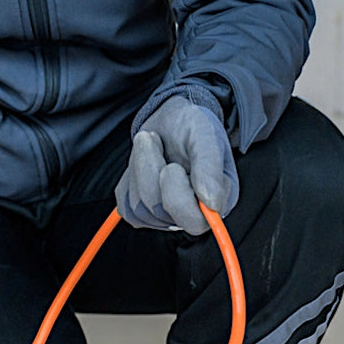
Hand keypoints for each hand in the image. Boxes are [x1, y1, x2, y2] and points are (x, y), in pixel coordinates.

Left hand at [115, 96, 238, 235]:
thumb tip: (211, 204)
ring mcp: (164, 217)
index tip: (173, 166)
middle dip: (151, 173)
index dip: (179, 197)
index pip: (195, 222)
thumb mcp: (205, 134)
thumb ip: (209, 167)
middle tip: (154, 140)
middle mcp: (191, 215)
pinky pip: (126, 205)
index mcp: (217, 201)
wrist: (170, 121)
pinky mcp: (141, 214)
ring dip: (139, 168)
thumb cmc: (192, 128)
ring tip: (151, 142)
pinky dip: (130, 178)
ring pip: (140, 208)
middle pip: (160, 213)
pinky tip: (143, 160)